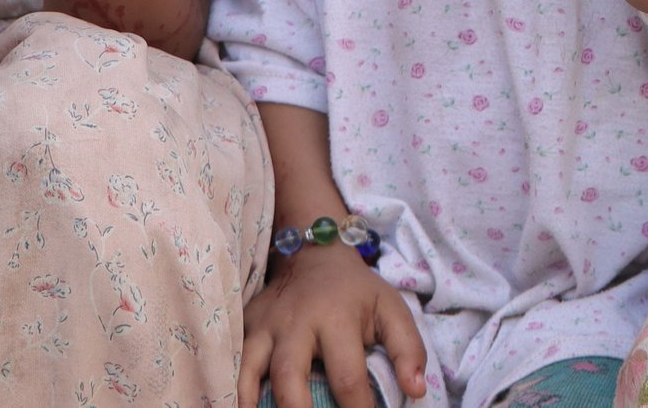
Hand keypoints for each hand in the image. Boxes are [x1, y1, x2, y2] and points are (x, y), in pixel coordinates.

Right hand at [239, 243, 428, 407]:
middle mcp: (297, 323)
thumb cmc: (357, 294)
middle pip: (290, 377)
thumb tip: (414, 391)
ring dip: (256, 405)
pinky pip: (232, 363)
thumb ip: (408, 349)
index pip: (347, 376)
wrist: (315, 255)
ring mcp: (266, 326)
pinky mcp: (246, 327)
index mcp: (338, 318)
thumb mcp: (391, 310)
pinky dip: (233, 391)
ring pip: (251, 372)